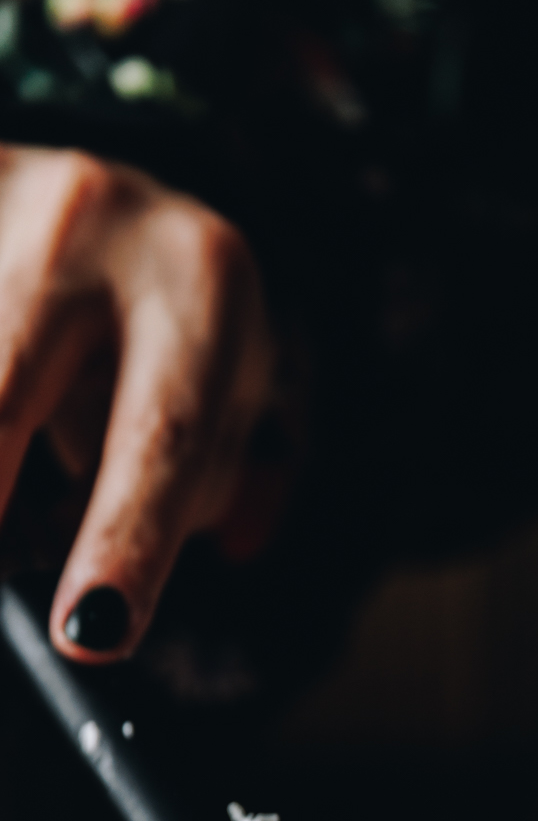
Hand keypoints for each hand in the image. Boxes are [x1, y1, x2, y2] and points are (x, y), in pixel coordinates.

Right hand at [0, 143, 274, 661]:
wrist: (115, 202)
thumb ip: (217, 490)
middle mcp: (96, 216)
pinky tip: (16, 397)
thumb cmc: (177, 330)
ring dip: (2, 449)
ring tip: (39, 457)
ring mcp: (3, 191)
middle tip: (8, 555)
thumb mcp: (232, 395)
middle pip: (4, 401)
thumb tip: (150, 593)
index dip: (123, 541)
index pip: (160, 438)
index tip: (90, 629)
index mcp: (204, 282)